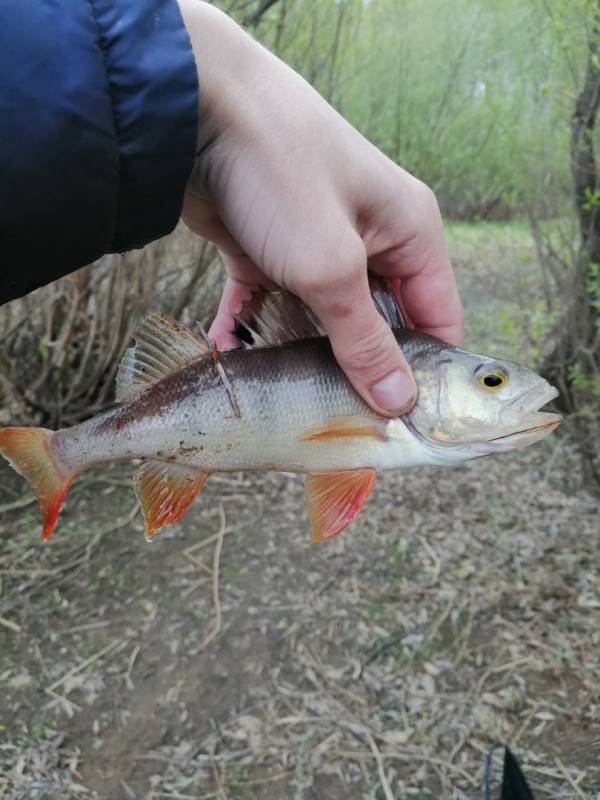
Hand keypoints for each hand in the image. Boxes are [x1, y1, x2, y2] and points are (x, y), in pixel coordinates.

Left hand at [177, 0, 462, 415]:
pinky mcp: (266, 247)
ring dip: (298, 354)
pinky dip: (251, 330)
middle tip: (333, 415)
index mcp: (408, 232)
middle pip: (376, 323)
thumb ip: (365, 340)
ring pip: (318, 318)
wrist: (193, 110)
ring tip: (280, 398)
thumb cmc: (280, 174)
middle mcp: (368, 238)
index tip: (401, 422)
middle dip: (354, 368)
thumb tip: (399, 402)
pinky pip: (269, 303)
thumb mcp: (331, 267)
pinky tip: (230, 358)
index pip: (437, 316)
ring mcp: (315, 241)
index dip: (424, 371)